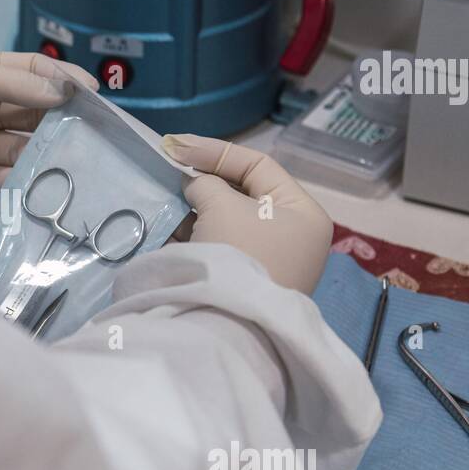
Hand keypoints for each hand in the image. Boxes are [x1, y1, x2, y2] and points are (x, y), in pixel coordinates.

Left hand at [0, 50, 97, 199]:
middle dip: (63, 120)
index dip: (63, 81)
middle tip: (96, 130)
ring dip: (49, 153)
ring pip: (24, 149)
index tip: (92, 93)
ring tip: (79, 159)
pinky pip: (5, 181)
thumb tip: (61, 93)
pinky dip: (25, 182)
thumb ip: (13, 83)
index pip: (33, 74)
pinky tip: (47, 182)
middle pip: (34, 114)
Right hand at [161, 134, 332, 293]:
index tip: (175, 146)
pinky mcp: (243, 281)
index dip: (214, 151)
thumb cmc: (238, 253)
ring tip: (166, 199)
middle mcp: (292, 235)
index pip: (258, 165)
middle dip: (204, 182)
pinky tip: (170, 226)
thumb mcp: (222, 205)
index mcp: (303, 212)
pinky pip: (219, 246)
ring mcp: (269, 261)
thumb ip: (207, 185)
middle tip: (169, 170)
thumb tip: (196, 189)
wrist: (229, 323)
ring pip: (228, 220)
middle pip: (243, 193)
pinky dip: (196, 235)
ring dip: (197, 209)